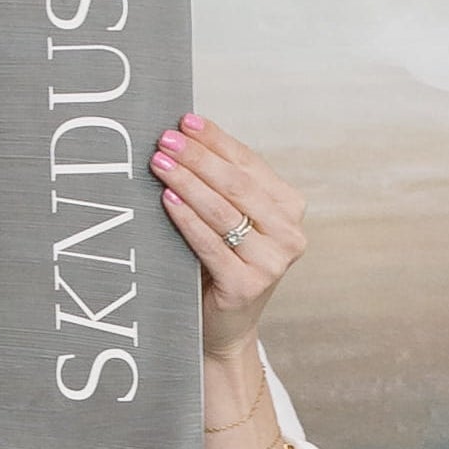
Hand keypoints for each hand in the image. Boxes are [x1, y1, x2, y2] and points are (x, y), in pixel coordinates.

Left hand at [151, 115, 304, 359]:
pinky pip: (210, 243)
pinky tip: (167, 199)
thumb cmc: (221, 264)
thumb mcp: (230, 219)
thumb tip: (183, 135)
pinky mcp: (247, 286)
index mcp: (289, 207)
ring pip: (223, 211)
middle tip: (165, 139)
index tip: (185, 121)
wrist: (225, 326)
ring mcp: (272, 262)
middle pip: (236, 185)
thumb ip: (220, 184)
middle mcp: (289, 234)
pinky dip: (186, 218)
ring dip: (187, 182)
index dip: (216, 140)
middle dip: (198, 158)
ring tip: (159, 163)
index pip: (248, 163)